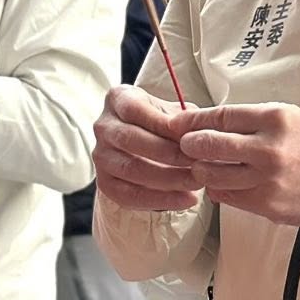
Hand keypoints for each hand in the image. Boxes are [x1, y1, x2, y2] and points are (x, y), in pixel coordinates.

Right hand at [93, 85, 201, 211]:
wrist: (150, 146)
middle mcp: (103, 125)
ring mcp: (100, 155)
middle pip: (129, 139)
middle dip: (168, 154)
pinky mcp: (104, 181)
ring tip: (196, 183)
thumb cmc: (165, 124)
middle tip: (198, 164)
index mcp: (118, 99)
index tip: (192, 138)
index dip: (163, 124)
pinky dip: (160, 200)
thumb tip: (199, 134)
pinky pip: (128, 195)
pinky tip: (186, 199)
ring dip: (167, 179)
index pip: (134, 109)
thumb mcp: (175, 112)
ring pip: (129, 169)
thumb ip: (185, 120)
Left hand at [170, 103, 299, 228]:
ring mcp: (268, 181)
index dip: (191, 120)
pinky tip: (228, 182)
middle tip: (186, 146)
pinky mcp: (269, 207)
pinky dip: (220, 189)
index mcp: (275, 120)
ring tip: (207, 165)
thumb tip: (209, 122)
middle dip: (188, 145)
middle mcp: (269, 150)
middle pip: (206, 145)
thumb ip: (253, 120)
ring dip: (202, 170)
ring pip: (211, 175)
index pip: (218, 117)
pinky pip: (228, 197)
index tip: (176, 123)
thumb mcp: (293, 118)